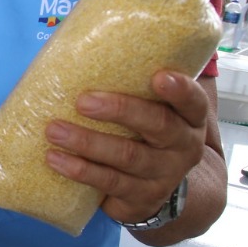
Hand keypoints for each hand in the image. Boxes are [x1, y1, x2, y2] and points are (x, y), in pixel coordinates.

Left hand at [43, 70, 208, 225]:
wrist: (155, 190)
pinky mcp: (141, 199)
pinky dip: (80, 170)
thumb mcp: (152, 111)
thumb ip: (134, 86)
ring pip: (127, 157)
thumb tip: (79, 47)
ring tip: (54, 130)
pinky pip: (109, 183)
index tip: (158, 76)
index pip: (193, 101)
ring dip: (87, 143)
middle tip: (83, 101)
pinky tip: (55, 159)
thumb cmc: (145, 135)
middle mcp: (183, 148)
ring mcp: (164, 176)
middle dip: (119, 110)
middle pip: (158, 125)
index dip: (180, 90)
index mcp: (190, 119)